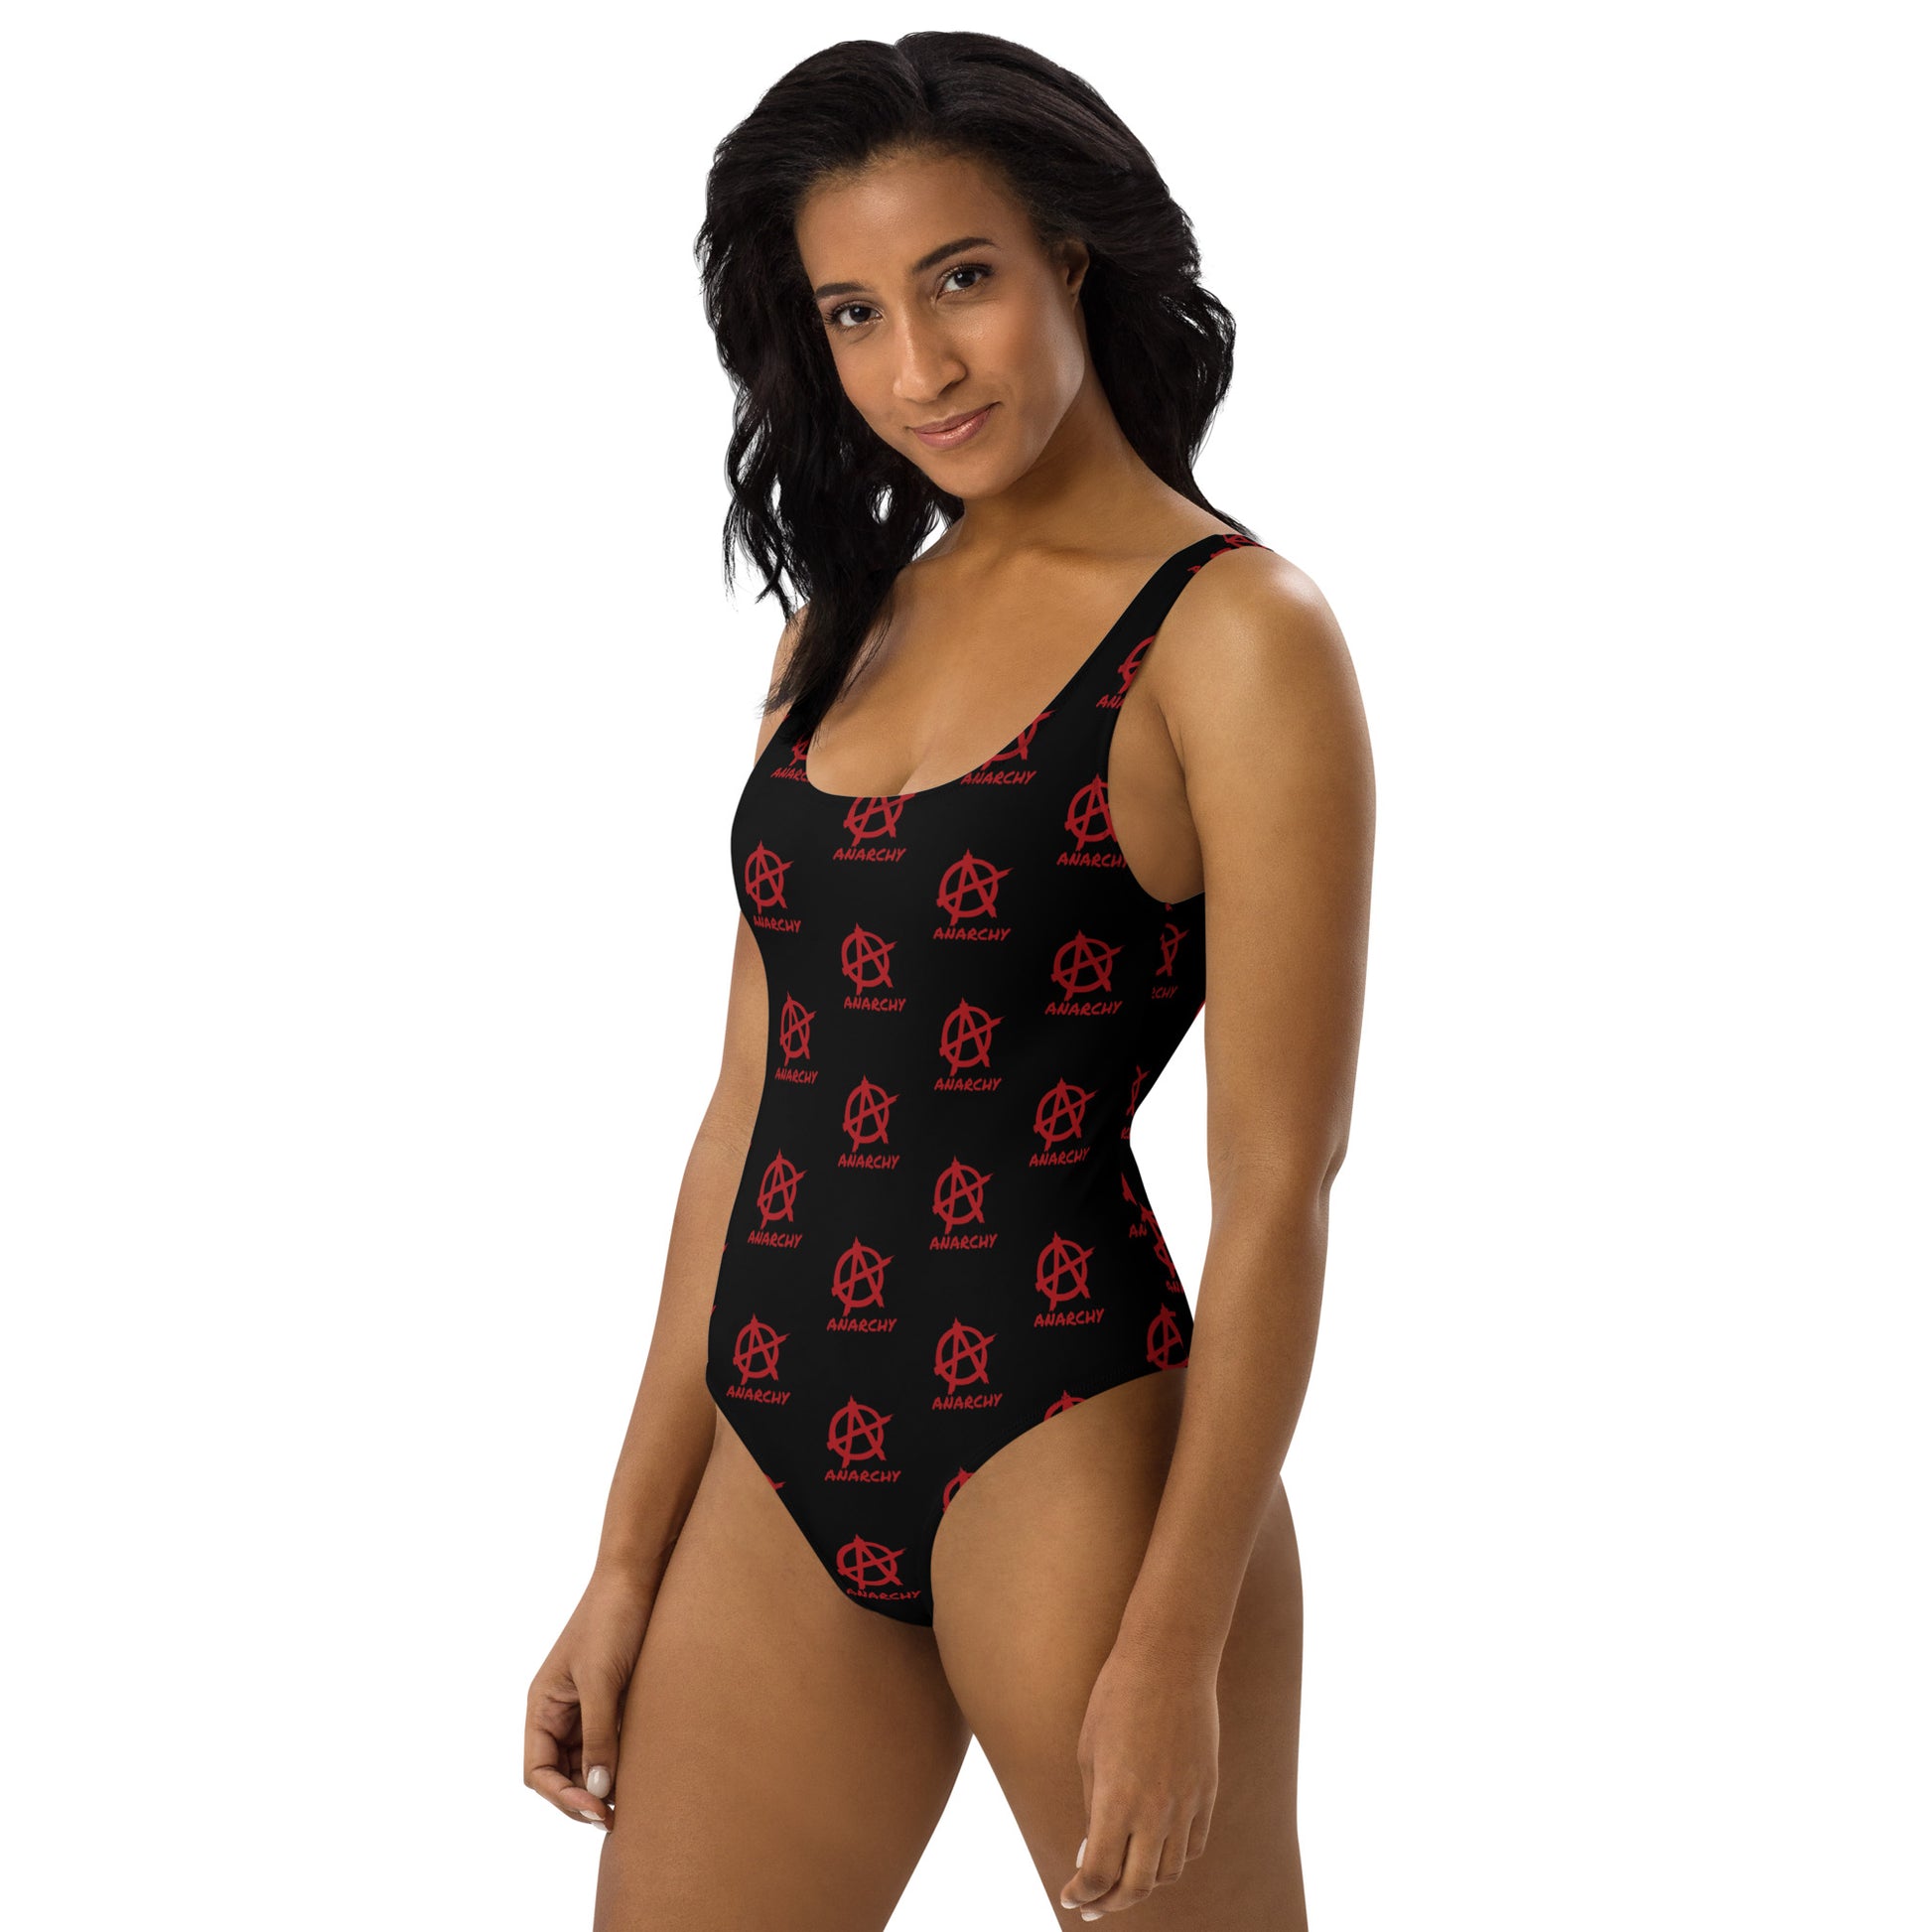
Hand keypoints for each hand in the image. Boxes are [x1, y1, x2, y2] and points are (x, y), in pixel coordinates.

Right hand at [523, 1565, 659, 1830]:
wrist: (639, 1576)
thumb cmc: (611, 1621)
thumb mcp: (602, 1681)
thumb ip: (599, 1736)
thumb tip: (599, 1791)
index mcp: (542, 1706)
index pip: (538, 1771)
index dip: (562, 1797)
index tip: (597, 1808)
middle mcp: (559, 1712)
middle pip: (561, 1774)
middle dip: (583, 1797)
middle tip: (617, 1815)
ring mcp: (586, 1708)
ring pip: (586, 1763)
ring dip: (602, 1784)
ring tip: (631, 1799)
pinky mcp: (613, 1701)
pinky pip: (609, 1744)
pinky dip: (620, 1762)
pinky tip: (641, 1773)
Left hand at [1057, 1640, 1219, 1916]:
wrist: (1170, 1660)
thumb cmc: (1117, 1699)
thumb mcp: (1089, 1752)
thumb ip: (1093, 1807)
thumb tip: (1092, 1849)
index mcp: (1116, 1800)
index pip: (1099, 1874)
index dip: (1081, 1893)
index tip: (1069, 1896)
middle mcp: (1155, 1811)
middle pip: (1136, 1886)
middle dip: (1110, 1903)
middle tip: (1091, 1905)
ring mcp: (1187, 1803)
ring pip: (1169, 1872)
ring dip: (1143, 1883)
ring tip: (1123, 1878)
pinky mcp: (1208, 1791)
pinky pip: (1193, 1845)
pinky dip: (1173, 1859)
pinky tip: (1156, 1851)